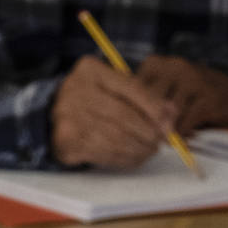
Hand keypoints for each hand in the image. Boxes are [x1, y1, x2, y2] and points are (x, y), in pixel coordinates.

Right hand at [52, 56, 177, 167]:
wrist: (55, 114)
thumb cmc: (95, 99)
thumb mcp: (117, 87)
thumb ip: (145, 97)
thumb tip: (172, 114)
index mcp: (91, 70)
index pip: (132, 88)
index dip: (155, 108)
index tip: (169, 123)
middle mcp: (75, 90)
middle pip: (124, 115)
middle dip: (149, 132)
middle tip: (161, 140)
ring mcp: (67, 117)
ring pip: (116, 138)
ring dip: (140, 148)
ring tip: (150, 149)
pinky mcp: (65, 141)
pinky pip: (104, 153)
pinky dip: (125, 157)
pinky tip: (134, 155)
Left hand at [136, 55, 227, 133]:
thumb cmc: (186, 93)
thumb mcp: (161, 88)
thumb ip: (143, 99)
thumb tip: (125, 120)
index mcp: (155, 63)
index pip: (133, 88)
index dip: (130, 110)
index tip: (130, 127)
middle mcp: (174, 66)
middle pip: (150, 99)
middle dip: (147, 122)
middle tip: (146, 138)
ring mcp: (193, 79)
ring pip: (168, 111)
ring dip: (165, 130)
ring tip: (165, 140)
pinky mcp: (208, 96)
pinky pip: (187, 120)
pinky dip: (182, 133)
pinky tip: (182, 139)